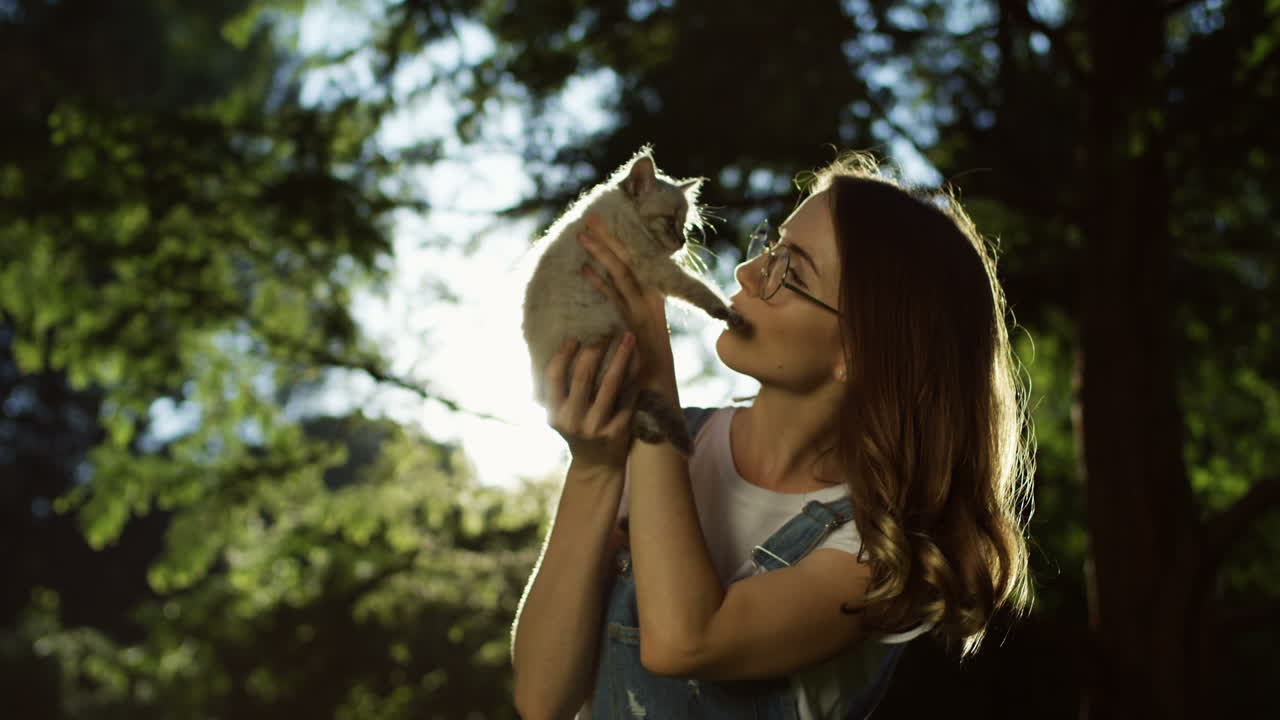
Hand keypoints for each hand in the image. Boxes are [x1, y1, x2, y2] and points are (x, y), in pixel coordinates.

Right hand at [544, 334, 636, 470]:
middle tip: (605, 328)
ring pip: (610, 384)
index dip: (562, 354)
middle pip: (583, 376)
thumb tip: (566, 348)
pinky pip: (628, 398)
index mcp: (554, 414)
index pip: (554, 377)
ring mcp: (595, 428)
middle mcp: (572, 421)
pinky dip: (635, 378)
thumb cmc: (579, 432)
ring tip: (628, 338)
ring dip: (620, 357)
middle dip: (595, 349)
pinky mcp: (617, 432)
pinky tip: (640, 361)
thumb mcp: (562, 416)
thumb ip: (560, 392)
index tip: (574, 335)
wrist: (597, 467)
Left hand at [578, 214, 676, 396]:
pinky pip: (618, 300)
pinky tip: (585, 270)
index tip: (602, 226)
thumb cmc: (640, 372)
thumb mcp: (629, 337)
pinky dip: (601, 283)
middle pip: (629, 263)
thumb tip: (598, 298)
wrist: (657, 399)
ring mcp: (645, 314)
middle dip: (609, 239)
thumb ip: (619, 316)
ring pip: (623, 275)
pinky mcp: (640, 327)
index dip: (618, 244)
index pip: (634, 264)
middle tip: (590, 217)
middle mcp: (649, 303)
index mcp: (649, 301)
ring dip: (604, 253)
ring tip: (583, 234)